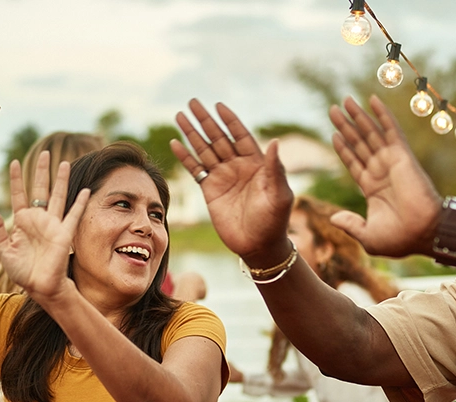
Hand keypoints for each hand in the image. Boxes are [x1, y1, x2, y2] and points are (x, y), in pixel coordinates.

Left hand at [0, 151, 90, 302]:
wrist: (39, 287)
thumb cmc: (22, 271)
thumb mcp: (4, 251)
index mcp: (22, 222)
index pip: (19, 195)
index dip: (17, 179)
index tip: (14, 162)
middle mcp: (38, 219)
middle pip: (41, 190)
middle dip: (42, 172)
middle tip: (44, 153)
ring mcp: (52, 225)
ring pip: (57, 197)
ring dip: (61, 180)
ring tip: (64, 163)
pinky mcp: (64, 234)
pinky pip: (73, 215)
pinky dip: (79, 203)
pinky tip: (85, 190)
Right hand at [170, 99, 293, 266]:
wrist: (258, 245)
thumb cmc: (274, 220)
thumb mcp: (279, 194)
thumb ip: (275, 169)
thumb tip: (275, 142)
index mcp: (256, 163)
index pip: (241, 135)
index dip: (230, 120)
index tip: (218, 106)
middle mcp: (238, 166)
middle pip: (219, 137)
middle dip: (206, 120)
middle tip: (192, 102)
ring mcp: (223, 177)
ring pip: (205, 149)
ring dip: (192, 133)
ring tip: (180, 116)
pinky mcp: (210, 190)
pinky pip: (196, 169)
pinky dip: (185, 157)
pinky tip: (175, 143)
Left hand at [328, 96, 441, 256]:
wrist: (424, 233)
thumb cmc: (400, 239)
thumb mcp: (367, 235)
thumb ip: (350, 224)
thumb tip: (333, 219)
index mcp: (371, 188)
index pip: (353, 162)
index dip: (343, 147)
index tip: (333, 132)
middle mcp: (380, 171)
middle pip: (358, 143)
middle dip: (346, 126)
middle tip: (333, 108)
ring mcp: (390, 162)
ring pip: (370, 133)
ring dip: (358, 116)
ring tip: (344, 100)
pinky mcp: (402, 156)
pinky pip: (390, 130)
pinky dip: (382, 114)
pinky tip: (372, 99)